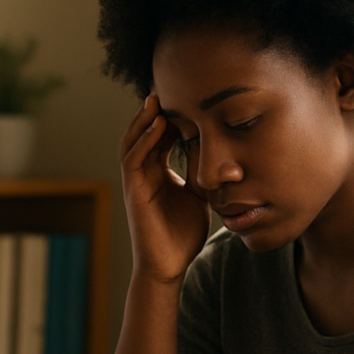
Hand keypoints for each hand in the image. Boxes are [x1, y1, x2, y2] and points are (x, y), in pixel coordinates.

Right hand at [120, 94, 210, 285]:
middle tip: (169, 88)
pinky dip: (144, 140)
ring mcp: (135, 182)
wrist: (169, 265)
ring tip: (157, 98)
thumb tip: (221, 154)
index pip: (162, 137)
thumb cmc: (183, 235)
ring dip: (144, 120)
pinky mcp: (132, 191)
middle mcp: (144, 174)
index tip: (188, 98)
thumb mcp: (200, 197)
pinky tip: (157, 124)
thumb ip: (203, 174)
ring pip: (134, 141)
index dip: (172, 117)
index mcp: (158, 173)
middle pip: (145, 134)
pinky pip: (133, 159)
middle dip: (155, 112)